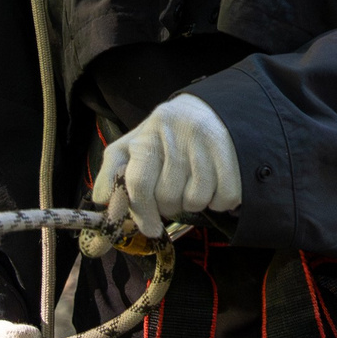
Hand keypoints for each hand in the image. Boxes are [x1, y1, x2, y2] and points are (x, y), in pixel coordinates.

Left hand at [91, 94, 241, 238]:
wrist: (213, 108)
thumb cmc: (168, 135)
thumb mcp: (135, 143)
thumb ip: (113, 169)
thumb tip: (102, 199)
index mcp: (150, 133)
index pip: (139, 183)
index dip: (142, 212)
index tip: (150, 229)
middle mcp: (178, 134)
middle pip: (168, 197)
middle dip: (171, 205)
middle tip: (176, 193)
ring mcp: (208, 142)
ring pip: (196, 200)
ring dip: (195, 203)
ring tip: (195, 184)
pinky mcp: (234, 152)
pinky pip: (224, 197)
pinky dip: (220, 201)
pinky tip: (216, 184)